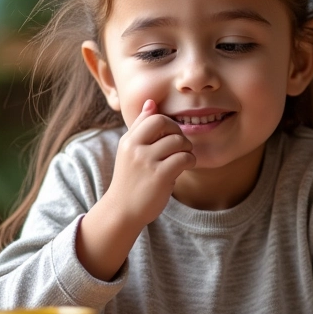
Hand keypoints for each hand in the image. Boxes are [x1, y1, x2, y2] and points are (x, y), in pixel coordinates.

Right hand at [107, 99, 195, 227]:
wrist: (122, 211)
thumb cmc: (130, 180)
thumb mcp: (129, 151)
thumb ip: (140, 127)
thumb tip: (150, 102)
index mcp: (128, 140)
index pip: (154, 117)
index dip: (169, 123)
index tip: (171, 135)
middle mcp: (135, 148)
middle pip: (165, 124)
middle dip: (178, 132)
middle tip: (181, 145)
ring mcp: (147, 162)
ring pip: (178, 141)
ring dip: (187, 149)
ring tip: (183, 158)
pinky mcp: (160, 176)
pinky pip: (184, 158)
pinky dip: (190, 160)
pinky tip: (185, 166)